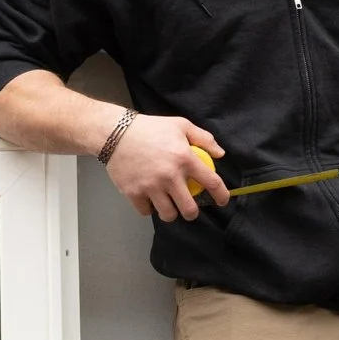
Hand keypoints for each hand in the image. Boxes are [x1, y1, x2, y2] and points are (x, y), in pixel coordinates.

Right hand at [109, 114, 225, 220]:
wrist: (116, 133)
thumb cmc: (151, 128)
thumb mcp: (182, 125)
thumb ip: (204, 139)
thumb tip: (220, 154)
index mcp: (185, 159)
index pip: (212, 182)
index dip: (221, 195)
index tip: (223, 201)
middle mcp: (170, 176)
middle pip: (189, 209)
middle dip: (193, 213)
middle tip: (190, 209)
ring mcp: (150, 186)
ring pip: (168, 214)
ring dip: (172, 213)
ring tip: (170, 206)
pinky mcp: (133, 192)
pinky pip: (146, 211)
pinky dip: (150, 209)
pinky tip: (151, 200)